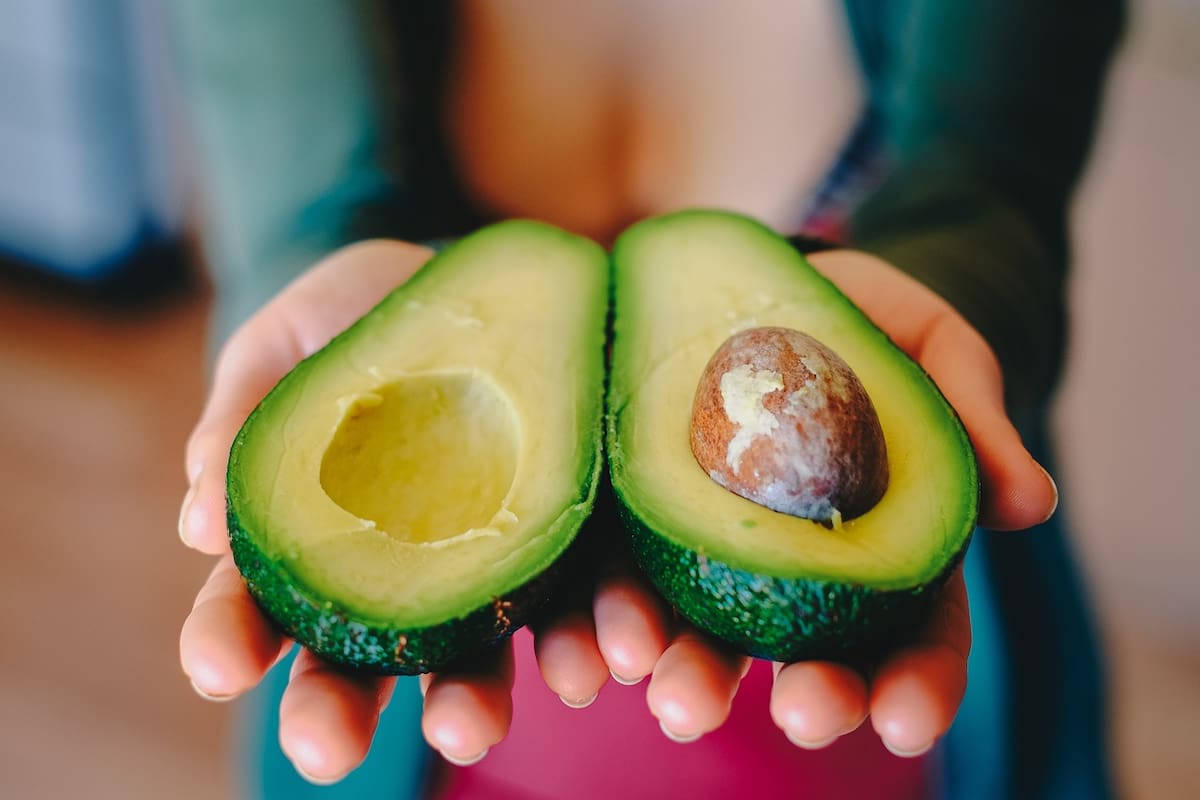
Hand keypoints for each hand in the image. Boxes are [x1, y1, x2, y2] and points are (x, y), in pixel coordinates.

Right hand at [177, 239, 676, 780]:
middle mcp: (400, 574)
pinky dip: (597, 634)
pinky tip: (607, 656)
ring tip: (470, 727)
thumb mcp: (287, 343)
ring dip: (472, 702)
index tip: (214, 666)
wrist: (477, 282)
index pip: (255, 601)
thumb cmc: (361, 315)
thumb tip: (200, 528)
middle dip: (338, 710)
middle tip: (323, 749)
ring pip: (477, 655)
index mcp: (313, 537)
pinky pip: (588, 598)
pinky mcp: (573, 539)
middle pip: (359, 661)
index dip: (227, 636)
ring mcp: (490, 564)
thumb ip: (247, 419)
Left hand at [561, 248, 1058, 755]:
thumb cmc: (867, 322)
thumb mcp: (935, 349)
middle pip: (809, 653)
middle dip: (810, 693)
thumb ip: (973, 420)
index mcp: (884, 547)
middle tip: (803, 715)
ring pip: (705, 632)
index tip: (908, 721)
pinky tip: (594, 649)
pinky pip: (616, 572)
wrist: (771, 284)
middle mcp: (796, 570)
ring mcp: (709, 548)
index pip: (916, 633)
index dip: (917, 682)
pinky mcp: (637, 515)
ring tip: (673, 697)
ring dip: (691, 674)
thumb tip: (1030, 501)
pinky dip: (605, 619)